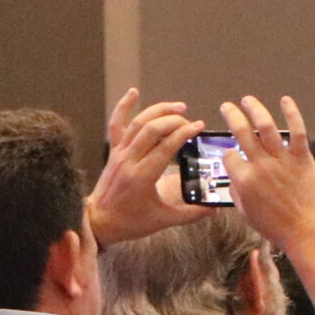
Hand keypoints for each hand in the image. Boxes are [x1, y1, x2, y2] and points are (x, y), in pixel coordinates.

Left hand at [84, 88, 203, 246]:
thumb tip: (215, 209)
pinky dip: (123, 106)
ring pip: (138, 123)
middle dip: (174, 121)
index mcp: (143, 177)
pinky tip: (134, 92)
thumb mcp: (164, 220)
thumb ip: (192, 213)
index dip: (184, 133)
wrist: (99, 222)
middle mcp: (129, 161)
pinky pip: (117, 124)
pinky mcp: (113, 151)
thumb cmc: (131, 222)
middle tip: (190, 122)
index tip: (199, 127)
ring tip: (178, 107)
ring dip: (158, 111)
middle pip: (152, 130)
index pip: (166, 147)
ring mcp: (119, 153)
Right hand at [217, 95, 314, 253]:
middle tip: (227, 107)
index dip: (228, 154)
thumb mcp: (247, 214)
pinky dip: (291, 113)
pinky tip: (286, 100)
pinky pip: (297, 130)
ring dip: (254, 108)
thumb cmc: (278, 228)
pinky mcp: (302, 158)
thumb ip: (237, 193)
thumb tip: (234, 178)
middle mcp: (260, 166)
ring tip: (248, 100)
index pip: (228, 157)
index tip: (232, 154)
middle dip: (231, 116)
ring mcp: (282, 160)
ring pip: (265, 125)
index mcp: (244, 180)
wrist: (307, 233)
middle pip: (241, 132)